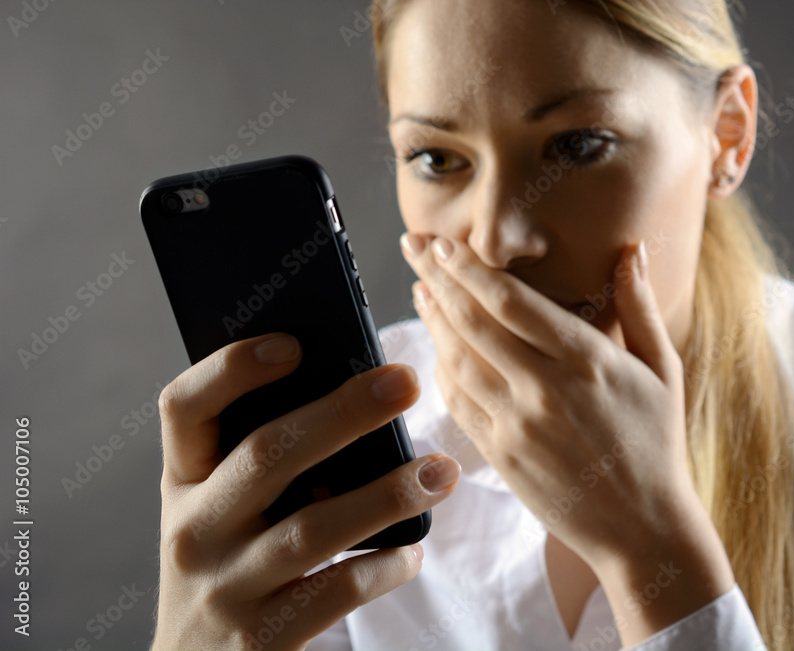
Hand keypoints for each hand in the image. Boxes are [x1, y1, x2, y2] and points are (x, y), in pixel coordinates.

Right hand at [151, 333, 460, 649]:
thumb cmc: (229, 565)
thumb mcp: (222, 510)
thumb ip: (264, 461)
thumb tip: (358, 396)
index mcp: (183, 481)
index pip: (185, 407)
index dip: (233, 368)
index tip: (294, 342)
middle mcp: (194, 529)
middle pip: (266, 453)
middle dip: (342, 413)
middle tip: (406, 381)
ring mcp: (224, 587)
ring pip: (311, 527)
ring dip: (387, 493)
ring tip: (441, 471)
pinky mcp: (262, 637)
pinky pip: (335, 592)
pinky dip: (382, 567)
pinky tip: (412, 553)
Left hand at [400, 233, 693, 567]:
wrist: (643, 530)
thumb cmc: (658, 445)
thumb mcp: (664, 371)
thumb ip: (641, 307)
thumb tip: (633, 250)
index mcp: (586, 360)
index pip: (510, 300)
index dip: (469, 267)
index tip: (444, 244)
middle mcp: (545, 389)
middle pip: (473, 321)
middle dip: (436, 277)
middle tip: (413, 246)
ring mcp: (517, 425)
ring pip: (457, 359)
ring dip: (432, 319)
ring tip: (419, 289)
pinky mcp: (501, 455)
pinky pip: (458, 401)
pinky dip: (440, 369)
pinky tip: (435, 346)